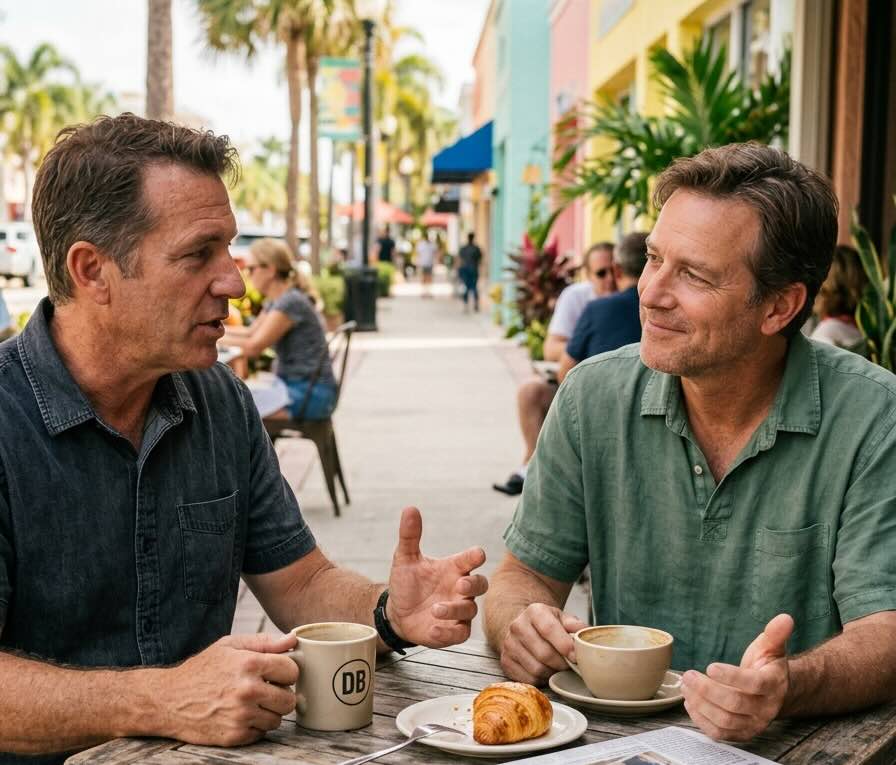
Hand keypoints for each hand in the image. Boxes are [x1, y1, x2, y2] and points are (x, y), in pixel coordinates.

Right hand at [155, 632, 298, 745]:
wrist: (168, 700)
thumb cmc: (201, 669)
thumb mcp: (230, 645)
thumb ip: (264, 642)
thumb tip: (292, 640)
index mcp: (249, 664)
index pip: (292, 671)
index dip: (286, 671)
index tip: (276, 673)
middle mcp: (247, 691)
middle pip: (289, 699)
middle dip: (281, 694)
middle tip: (265, 689)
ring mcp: (241, 716)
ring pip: (277, 719)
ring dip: (268, 712)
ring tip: (251, 702)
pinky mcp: (234, 736)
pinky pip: (261, 733)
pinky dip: (255, 726)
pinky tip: (240, 715)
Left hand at [387, 507, 487, 647]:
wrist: (396, 612)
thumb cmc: (407, 583)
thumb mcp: (405, 558)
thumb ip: (410, 535)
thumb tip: (410, 508)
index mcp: (453, 568)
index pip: (471, 559)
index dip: (475, 556)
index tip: (476, 555)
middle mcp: (459, 588)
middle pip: (481, 585)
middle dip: (474, 585)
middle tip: (460, 585)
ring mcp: (458, 610)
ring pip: (469, 610)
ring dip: (454, 610)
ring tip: (435, 609)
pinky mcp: (452, 631)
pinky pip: (459, 634)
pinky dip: (448, 633)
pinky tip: (433, 629)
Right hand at [499, 603, 585, 684]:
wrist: (522, 627)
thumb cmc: (546, 624)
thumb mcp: (561, 618)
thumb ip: (575, 625)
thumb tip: (585, 633)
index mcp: (534, 611)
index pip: (549, 629)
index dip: (564, 645)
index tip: (575, 656)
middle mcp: (518, 626)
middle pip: (544, 653)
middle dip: (561, 663)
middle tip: (569, 665)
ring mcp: (509, 644)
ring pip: (536, 669)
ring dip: (552, 672)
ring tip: (557, 667)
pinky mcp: (505, 661)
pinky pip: (528, 679)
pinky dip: (541, 679)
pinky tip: (545, 671)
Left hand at [682, 613, 792, 741]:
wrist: (773, 692)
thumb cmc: (766, 665)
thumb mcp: (771, 647)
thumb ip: (776, 634)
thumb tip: (785, 618)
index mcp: (773, 685)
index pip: (753, 684)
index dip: (731, 677)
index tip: (710, 666)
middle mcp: (765, 708)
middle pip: (734, 704)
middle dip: (707, 690)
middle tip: (689, 675)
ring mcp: (753, 724)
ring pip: (725, 721)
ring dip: (701, 704)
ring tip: (685, 686)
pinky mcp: (741, 734)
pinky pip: (720, 734)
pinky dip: (701, 720)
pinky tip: (690, 702)